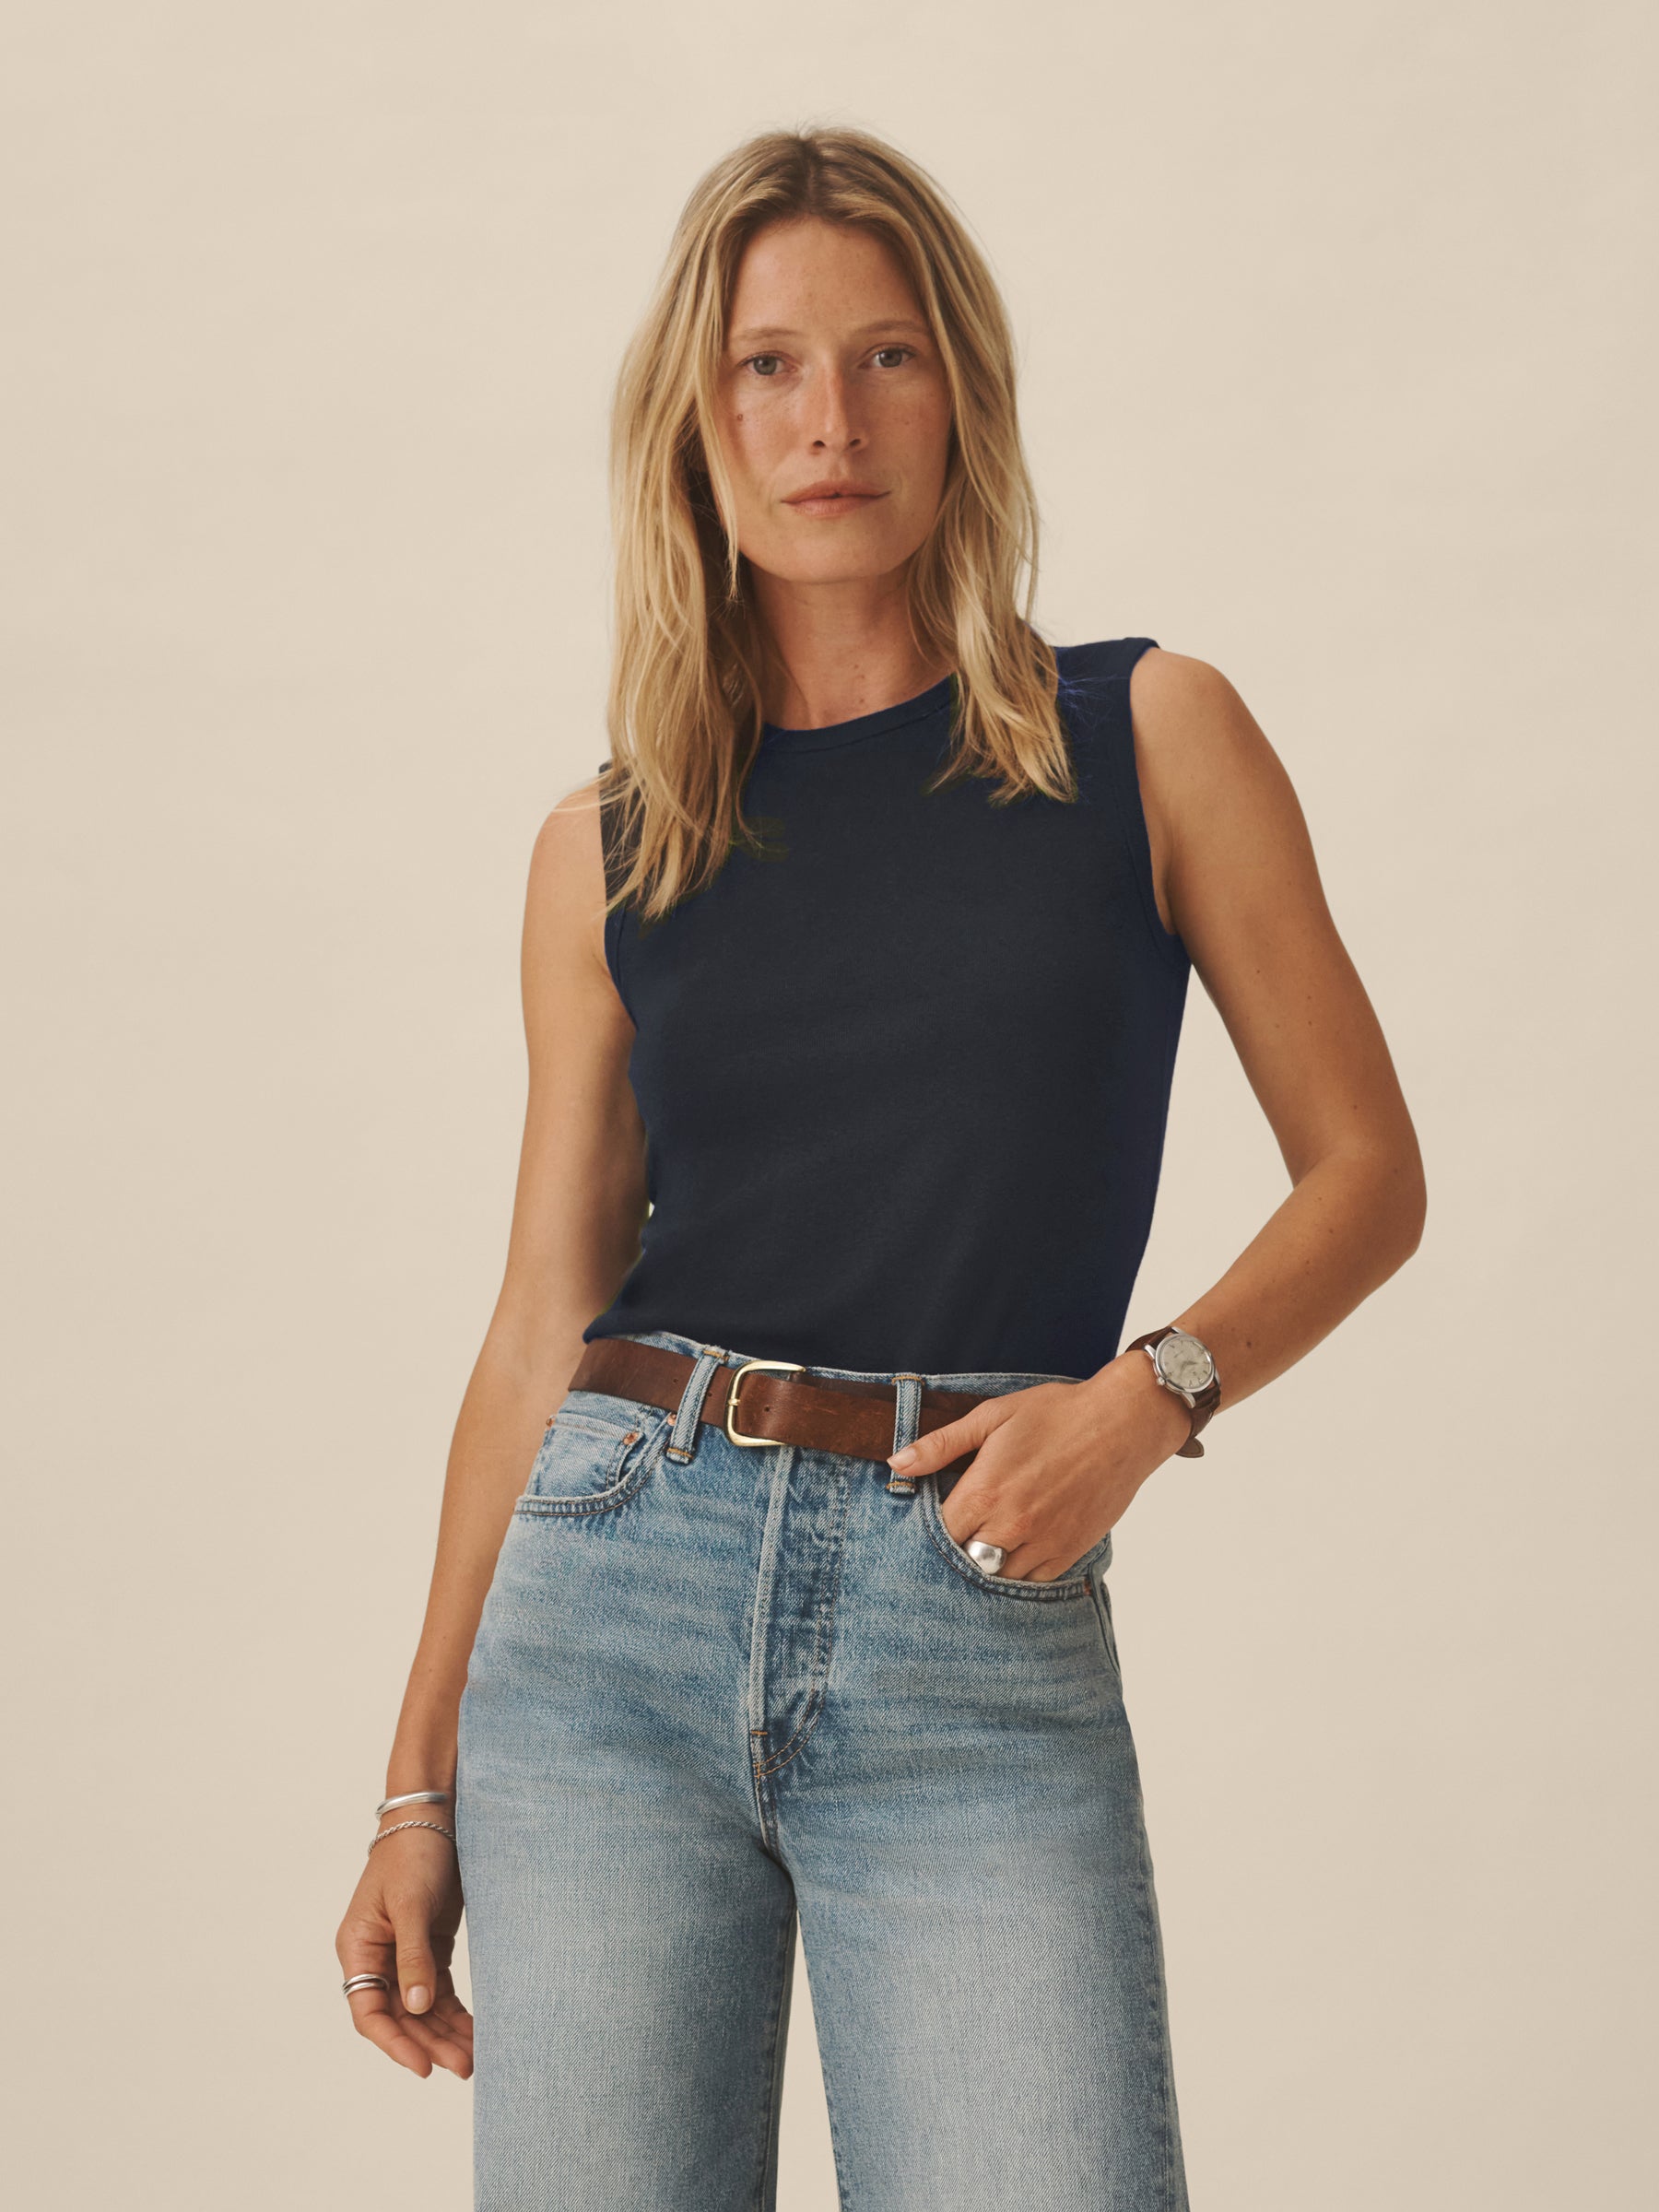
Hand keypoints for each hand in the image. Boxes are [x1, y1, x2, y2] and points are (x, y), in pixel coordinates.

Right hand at [335, 1828, 473, 2077]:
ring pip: (422, 2008)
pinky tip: (474, 2030)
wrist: (435, 1816)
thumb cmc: (413, 1854)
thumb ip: (413, 1957)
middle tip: (464, 2066)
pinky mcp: (430, 1946)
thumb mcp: (411, 1905)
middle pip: (400, 2016)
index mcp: (359, 1949)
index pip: (369, 2011)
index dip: (394, 2043)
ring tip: (474, 2057)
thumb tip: (417, 2009)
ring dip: (444, 2033)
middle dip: (429, 2043)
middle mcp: (377, 1957)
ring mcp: (404, 1954)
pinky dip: (454, 2012)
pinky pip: (439, 1991)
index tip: (422, 2066)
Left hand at [886, 1352, 1193, 1580]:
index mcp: (985, 1491)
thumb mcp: (993, 1416)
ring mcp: (1042, 1542)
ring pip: (998, 1577)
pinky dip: (1019, 1570)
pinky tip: (1016, 1550)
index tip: (934, 1518)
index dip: (930, 1529)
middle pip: (963, 1561)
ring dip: (987, 1564)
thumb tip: (897, 1463)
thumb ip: (941, 1444)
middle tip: (959, 1532)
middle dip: (956, 1549)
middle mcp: (1011, 1525)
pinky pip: (1033, 1580)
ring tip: (986, 1541)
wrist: (1123, 1423)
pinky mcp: (1069, 1551)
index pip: (938, 1532)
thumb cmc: (1057, 1414)